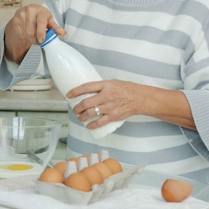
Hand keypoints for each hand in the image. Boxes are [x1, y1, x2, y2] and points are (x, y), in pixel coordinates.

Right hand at [4, 4, 65, 62]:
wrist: (29, 11)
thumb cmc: (41, 17)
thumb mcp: (49, 21)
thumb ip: (56, 28)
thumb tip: (63, 33)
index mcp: (41, 10)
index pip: (41, 21)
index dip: (41, 32)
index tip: (41, 40)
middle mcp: (30, 10)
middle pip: (31, 31)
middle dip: (35, 39)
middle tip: (38, 42)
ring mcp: (21, 14)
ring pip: (25, 33)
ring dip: (29, 38)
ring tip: (33, 36)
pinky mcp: (15, 19)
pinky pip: (20, 33)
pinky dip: (24, 36)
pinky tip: (27, 32)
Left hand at [69, 79, 195, 129]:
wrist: (140, 98)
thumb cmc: (126, 89)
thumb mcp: (113, 82)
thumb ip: (101, 86)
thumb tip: (87, 91)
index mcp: (105, 85)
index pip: (86, 87)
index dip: (75, 91)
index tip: (68, 94)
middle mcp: (106, 95)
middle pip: (86, 102)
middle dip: (77, 107)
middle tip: (74, 109)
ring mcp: (110, 106)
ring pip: (90, 113)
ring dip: (82, 117)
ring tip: (79, 117)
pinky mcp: (114, 116)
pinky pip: (100, 122)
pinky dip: (92, 125)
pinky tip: (88, 126)